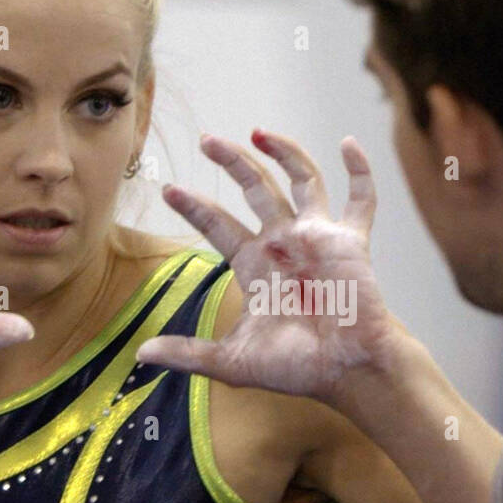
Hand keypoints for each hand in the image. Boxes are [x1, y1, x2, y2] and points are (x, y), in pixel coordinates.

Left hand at [136, 129, 398, 405]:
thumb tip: (141, 355)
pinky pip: (360, 200)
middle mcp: (284, 243)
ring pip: (302, 180)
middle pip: (256, 189)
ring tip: (258, 131)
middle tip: (207, 140)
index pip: (219, 224)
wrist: (345, 371)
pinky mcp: (349, 241)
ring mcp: (317, 238)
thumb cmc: (295, 368)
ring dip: (284, 152)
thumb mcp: (233, 361)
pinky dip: (359, 171)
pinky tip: (349, 143)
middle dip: (233, 162)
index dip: (194, 206)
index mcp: (255, 265)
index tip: (169, 190)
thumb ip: (189, 353)